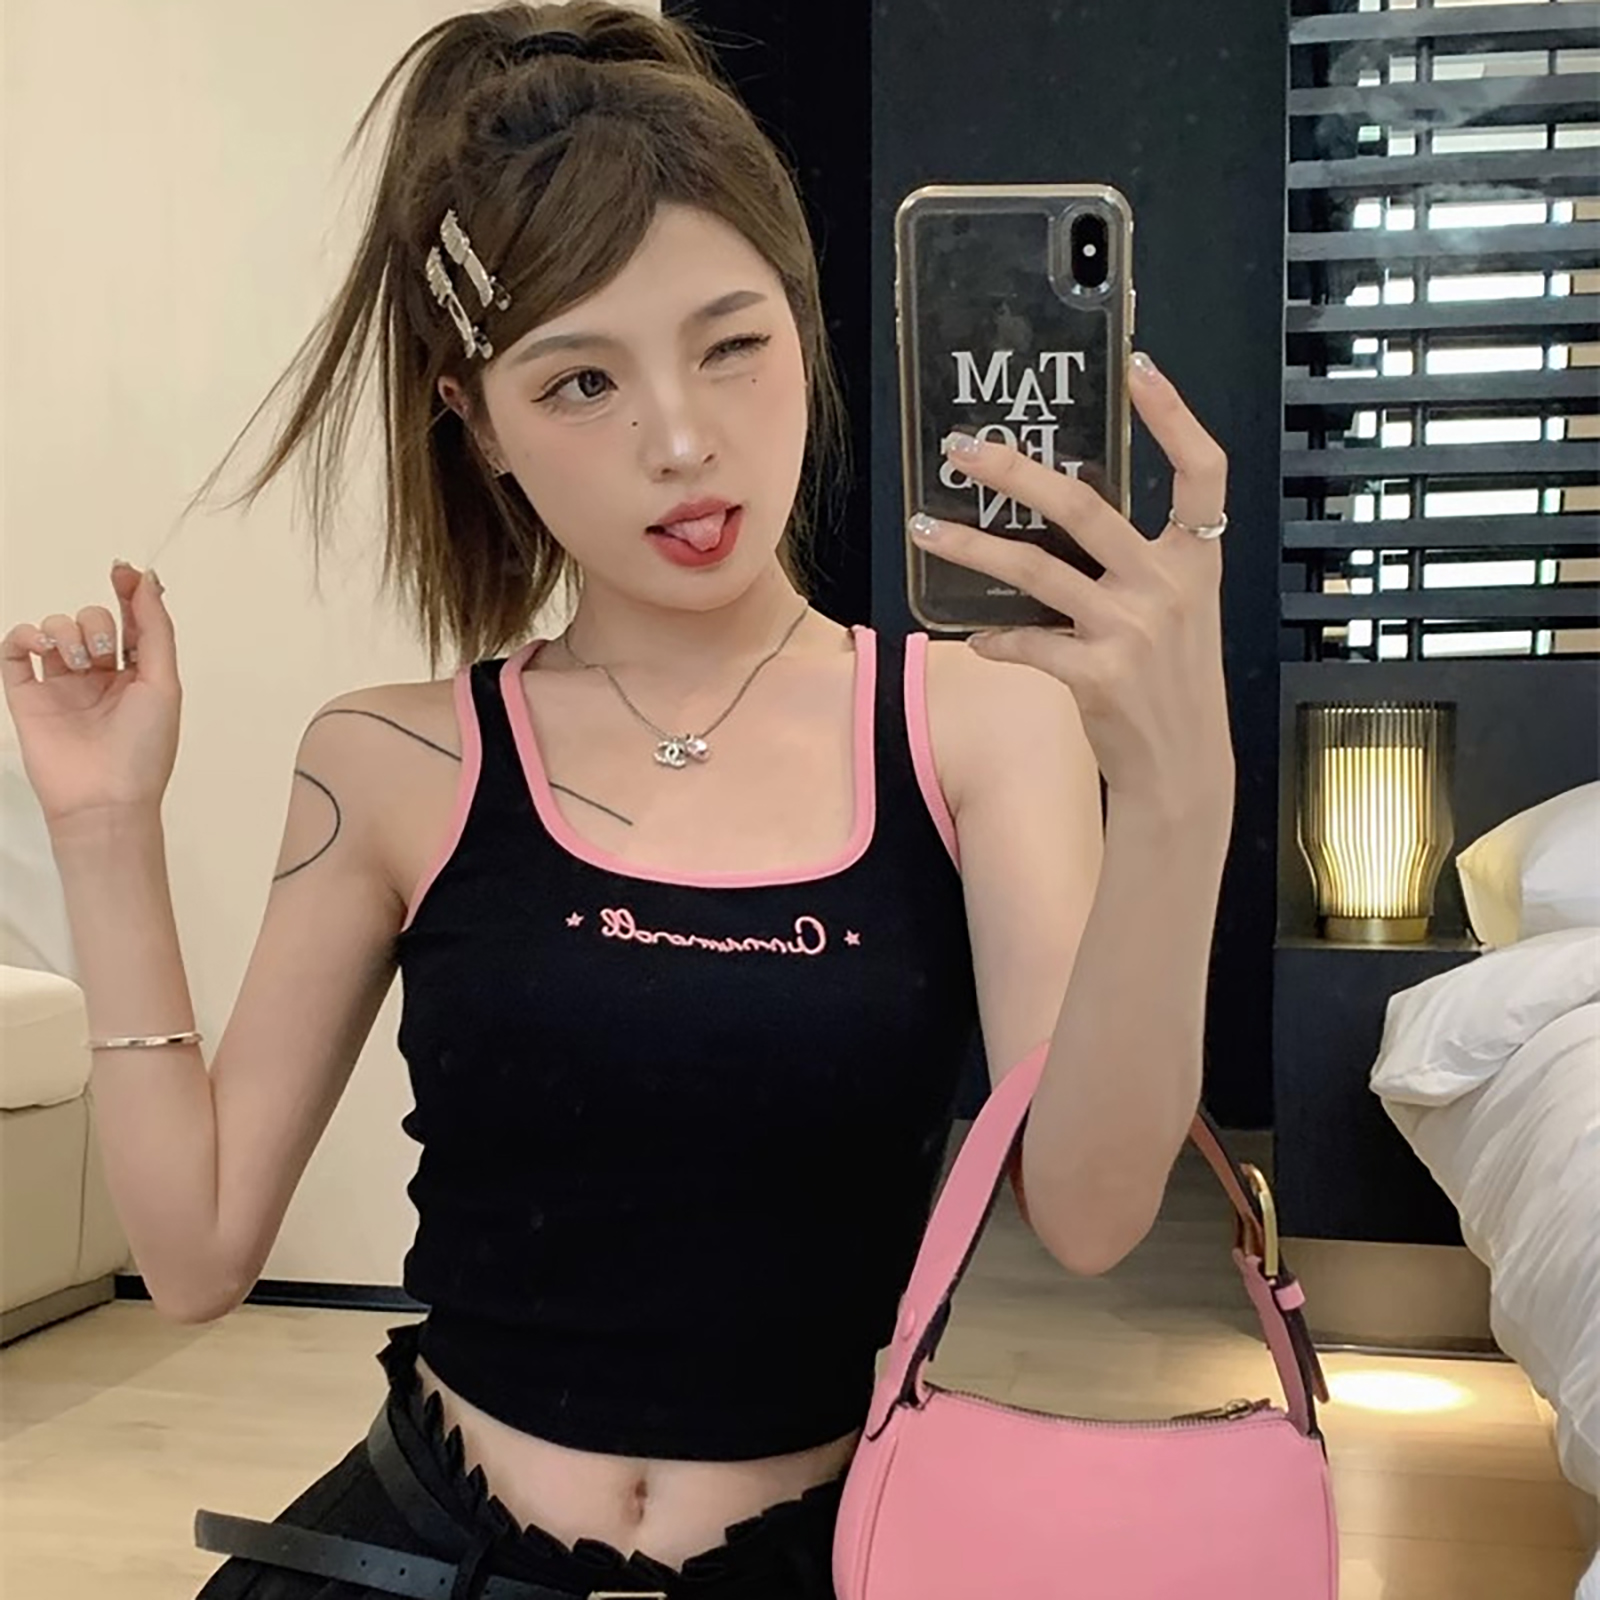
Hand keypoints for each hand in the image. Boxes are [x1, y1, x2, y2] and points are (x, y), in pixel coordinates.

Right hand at [2, 561, 181, 829]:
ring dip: (69, 635)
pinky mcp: (27, 696)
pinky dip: (24, 635)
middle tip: (104, 658)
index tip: (122, 571)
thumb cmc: (143, 749)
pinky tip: (41, 645)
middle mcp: (99, 676)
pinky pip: (14, 649)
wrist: (104, 799)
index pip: (130, 620)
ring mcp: (61, 685)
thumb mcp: (163, 683)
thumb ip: (156, 630)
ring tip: (79, 667)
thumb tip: (148, 581)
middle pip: (92, 619)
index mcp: (137, 674)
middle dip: (98, 626)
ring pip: (56, 629)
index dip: (127, 591)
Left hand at [908, 350, 1233, 815]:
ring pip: (1035, 569)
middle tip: (962, 447)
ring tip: (922, 529)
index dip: (1174, 416)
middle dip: (1014, 470)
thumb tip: (1060, 511)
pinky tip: (973, 637)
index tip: (1139, 367)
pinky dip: (993, 638)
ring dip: (969, 547)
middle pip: (1084, 505)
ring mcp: (1132, 630)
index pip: (1203, 471)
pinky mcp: (1097, 675)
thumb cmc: (1172, 683)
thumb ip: (1137, 563)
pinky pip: (1026, 640)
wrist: (1183, 767)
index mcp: (1197, 560)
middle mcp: (1168, 586)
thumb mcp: (1179, 612)